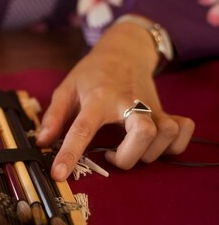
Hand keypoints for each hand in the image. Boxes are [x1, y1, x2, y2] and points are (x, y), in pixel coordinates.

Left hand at [37, 21, 194, 180]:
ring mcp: (150, 106)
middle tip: (112, 157)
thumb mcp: (66, 89)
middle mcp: (128, 103)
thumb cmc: (92, 73)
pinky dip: (175, 145)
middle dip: (129, 157)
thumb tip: (42, 142)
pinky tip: (156, 147)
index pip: (82, 129)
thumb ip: (54, 117)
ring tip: (130, 151)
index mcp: (97, 99)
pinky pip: (183, 130)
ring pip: (166, 134)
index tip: (59, 174)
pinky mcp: (164, 110)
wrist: (124, 50)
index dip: (70, 154)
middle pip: (143, 133)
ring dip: (150, 153)